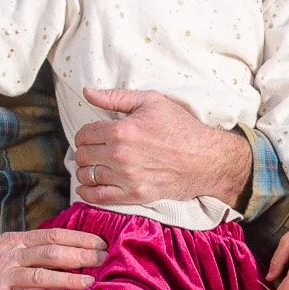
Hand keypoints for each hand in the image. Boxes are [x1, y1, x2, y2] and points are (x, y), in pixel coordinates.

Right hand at [0, 227, 108, 289]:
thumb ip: (23, 250)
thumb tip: (54, 253)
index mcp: (13, 241)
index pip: (53, 235)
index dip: (79, 237)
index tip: (101, 241)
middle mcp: (10, 254)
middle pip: (53, 252)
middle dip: (82, 254)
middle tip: (104, 259)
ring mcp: (1, 276)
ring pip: (42, 275)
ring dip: (69, 279)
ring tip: (90, 283)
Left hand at [71, 88, 253, 207]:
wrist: (205, 159)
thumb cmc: (181, 127)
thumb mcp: (151, 101)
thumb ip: (116, 97)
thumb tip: (86, 92)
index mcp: (121, 130)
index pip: (84, 134)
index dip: (85, 134)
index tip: (92, 136)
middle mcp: (120, 155)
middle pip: (82, 155)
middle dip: (85, 151)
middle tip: (94, 150)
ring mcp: (126, 177)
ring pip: (86, 175)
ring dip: (86, 170)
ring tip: (95, 166)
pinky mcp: (134, 195)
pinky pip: (98, 197)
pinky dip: (87, 192)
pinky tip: (89, 185)